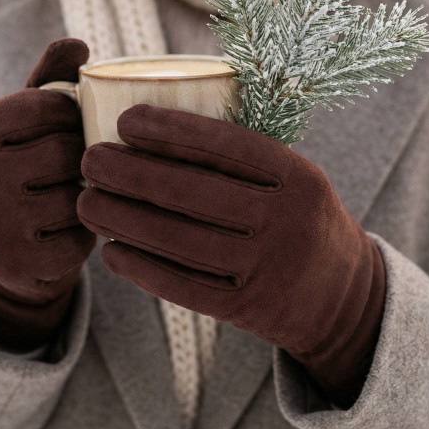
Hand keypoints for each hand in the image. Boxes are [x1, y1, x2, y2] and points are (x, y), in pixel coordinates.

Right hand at [0, 38, 95, 351]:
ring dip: (86, 196)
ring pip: (77, 196)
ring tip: (73, 195)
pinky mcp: (20, 264)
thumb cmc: (22, 170)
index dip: (75, 113)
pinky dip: (85, 235)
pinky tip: (69, 230)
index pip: (48, 104)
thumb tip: (77, 44)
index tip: (73, 124)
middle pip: (67, 151)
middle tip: (78, 165)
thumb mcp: (26, 123)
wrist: (1, 251)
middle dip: (82, 157)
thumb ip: (49, 79)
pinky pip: (81, 239)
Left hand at [77, 104, 385, 405]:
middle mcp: (285, 221)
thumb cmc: (300, 220)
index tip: (126, 119)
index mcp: (298, 177)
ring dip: (121, 218)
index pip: (226, 145)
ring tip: (87, 200)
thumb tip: (162, 124)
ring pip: (178, 239)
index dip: (170, 130)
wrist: (342, 298)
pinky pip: (182, 286)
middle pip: (191, 192)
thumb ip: (246, 158)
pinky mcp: (246, 308)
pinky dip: (140, 266)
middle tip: (90, 158)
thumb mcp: (297, 179)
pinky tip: (111, 250)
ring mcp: (266, 268)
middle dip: (130, 171)